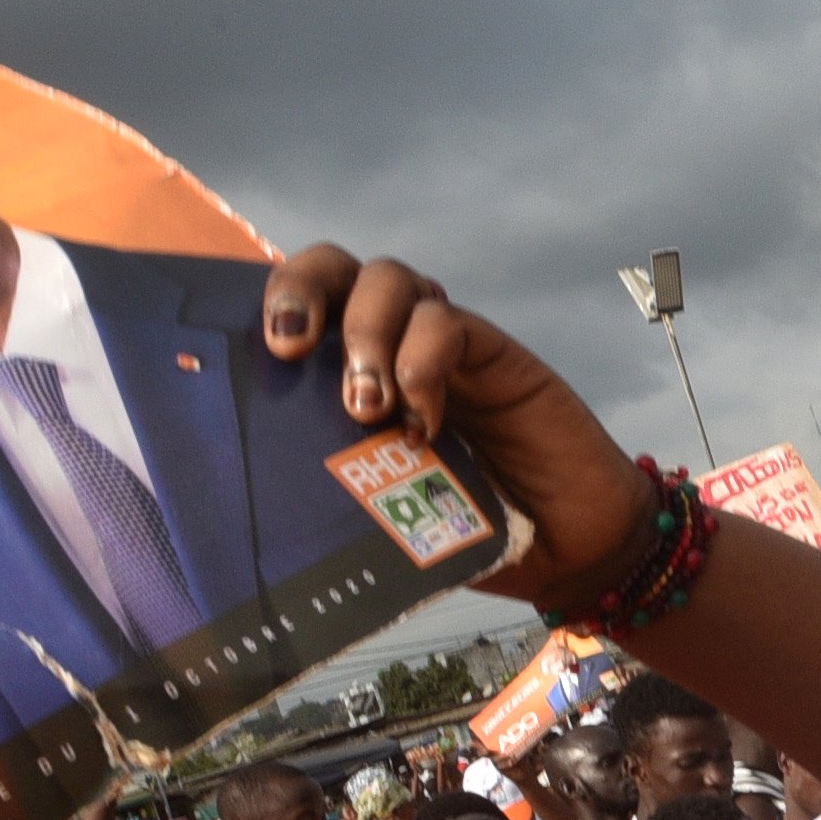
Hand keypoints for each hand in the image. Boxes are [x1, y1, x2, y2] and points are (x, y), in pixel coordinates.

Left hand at [252, 248, 645, 605]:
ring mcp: (442, 345)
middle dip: (300, 289)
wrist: (568, 549)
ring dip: (365, 330)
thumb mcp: (379, 517)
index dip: (265, 308)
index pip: (297, 312)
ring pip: (388, 279)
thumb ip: (335, 492)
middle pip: (334, 270)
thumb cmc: (466, 536)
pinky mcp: (494, 352)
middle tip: (289, 347)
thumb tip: (256, 510)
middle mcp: (391, 347)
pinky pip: (446, 322)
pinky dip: (424, 359)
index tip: (252, 353)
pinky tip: (423, 419)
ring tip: (365, 405)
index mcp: (347, 378)